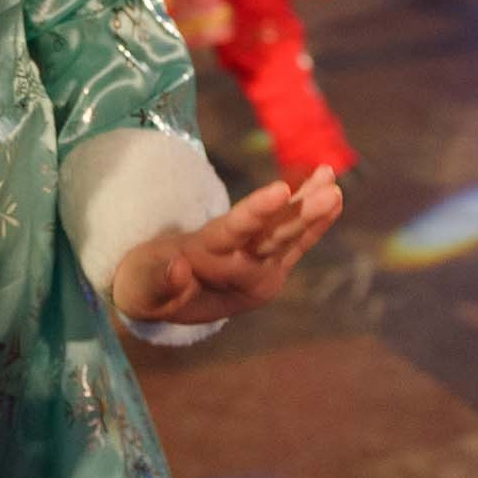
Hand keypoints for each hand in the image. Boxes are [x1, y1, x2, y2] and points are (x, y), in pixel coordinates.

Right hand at [112, 167, 343, 327]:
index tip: (280, 190)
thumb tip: (177, 268)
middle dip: (304, 214)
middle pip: (275, 238)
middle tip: (331, 191)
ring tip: (332, 179)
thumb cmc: (147, 287)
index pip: (238, 236)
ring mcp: (259, 267)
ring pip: (288, 233)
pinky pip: (292, 236)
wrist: (159, 298)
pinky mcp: (265, 260)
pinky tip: (331, 192)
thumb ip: (160, 280)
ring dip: (312, 207)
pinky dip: (310, 216)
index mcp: (214, 271)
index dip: (258, 212)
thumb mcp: (144, 287)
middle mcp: (245, 271)